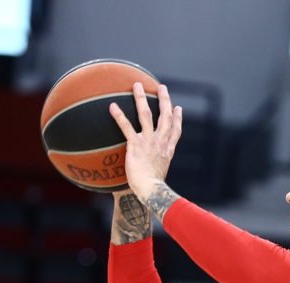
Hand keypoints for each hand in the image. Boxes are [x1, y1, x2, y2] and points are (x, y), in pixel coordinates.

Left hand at [109, 82, 182, 201]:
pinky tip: (112, 106)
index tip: (178, 108)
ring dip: (141, 98)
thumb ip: (157, 166)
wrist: (151, 189)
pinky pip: (126, 127)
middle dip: (164, 100)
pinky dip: (119, 115)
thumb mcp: (160, 174)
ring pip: (146, 114)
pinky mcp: (135, 144)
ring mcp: (148, 141)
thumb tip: (152, 172)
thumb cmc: (153, 187)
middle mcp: (160, 142)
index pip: (175, 131)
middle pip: (165, 116)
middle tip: (161, 87)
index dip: (178, 118)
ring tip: (137, 85)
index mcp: (167, 149)